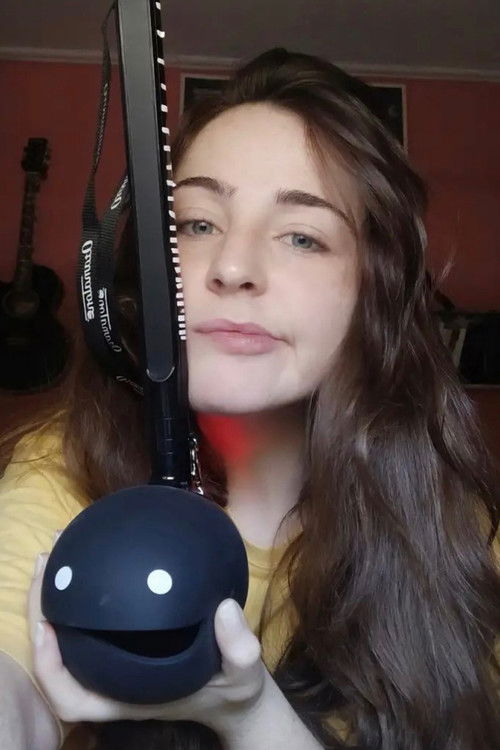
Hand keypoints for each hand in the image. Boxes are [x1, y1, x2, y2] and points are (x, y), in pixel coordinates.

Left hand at [29, 532, 265, 731]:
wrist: (237, 695)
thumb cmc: (233, 691)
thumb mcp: (244, 674)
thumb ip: (240, 648)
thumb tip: (225, 609)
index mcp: (129, 698)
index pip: (73, 699)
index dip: (50, 667)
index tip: (48, 626)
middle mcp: (114, 682)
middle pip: (58, 662)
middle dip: (42, 614)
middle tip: (47, 561)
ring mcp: (117, 662)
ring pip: (70, 636)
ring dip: (57, 595)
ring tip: (58, 549)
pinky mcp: (128, 642)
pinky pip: (93, 621)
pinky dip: (85, 591)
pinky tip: (93, 556)